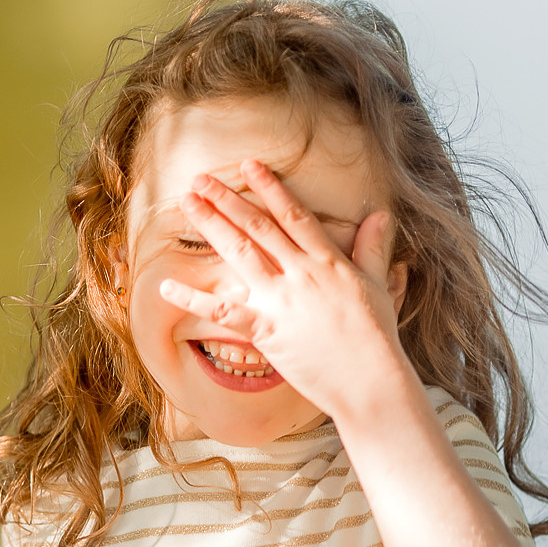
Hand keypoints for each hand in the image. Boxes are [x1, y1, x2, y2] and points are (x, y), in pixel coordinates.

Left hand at [158, 158, 408, 423]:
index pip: (294, 216)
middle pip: (259, 227)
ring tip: (187, 203)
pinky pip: (224, 311)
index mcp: (327, 262)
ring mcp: (282, 301)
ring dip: (211, 225)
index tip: (249, 165)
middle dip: (228, 199)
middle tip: (200, 178)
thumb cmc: (376, 337)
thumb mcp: (377, 285)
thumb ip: (372, 248)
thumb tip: (381, 216)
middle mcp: (301, 274)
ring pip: (240, 253)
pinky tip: (166, 286)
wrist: (370, 381)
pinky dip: (193, 300)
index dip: (270, 188)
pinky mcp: (267, 331)